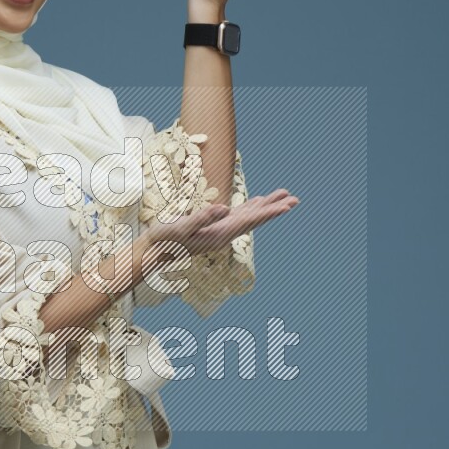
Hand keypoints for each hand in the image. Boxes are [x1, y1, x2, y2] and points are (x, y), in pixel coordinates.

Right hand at [144, 190, 298, 260]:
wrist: (153, 252)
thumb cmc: (164, 240)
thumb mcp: (181, 228)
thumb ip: (203, 218)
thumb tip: (225, 209)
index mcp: (219, 234)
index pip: (250, 221)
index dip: (269, 212)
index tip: (287, 205)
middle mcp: (224, 234)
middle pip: (254, 219)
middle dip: (274, 208)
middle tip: (294, 199)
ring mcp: (219, 231)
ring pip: (248, 216)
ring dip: (265, 206)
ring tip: (282, 196)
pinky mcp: (212, 227)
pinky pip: (237, 216)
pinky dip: (249, 207)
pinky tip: (255, 203)